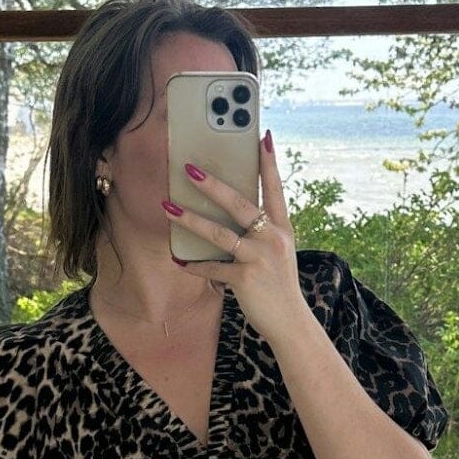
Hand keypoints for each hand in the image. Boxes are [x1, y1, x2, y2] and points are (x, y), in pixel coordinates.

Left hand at [161, 132, 309, 347]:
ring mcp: (259, 258)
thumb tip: (228, 217)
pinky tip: (178, 260)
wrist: (291, 322)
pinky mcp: (245, 279)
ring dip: (190, 220)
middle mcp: (271, 237)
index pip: (274, 188)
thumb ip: (260, 233)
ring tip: (168, 207)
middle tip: (189, 168)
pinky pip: (213, 268)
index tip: (262, 135)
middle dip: (213, 185)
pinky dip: (194, 265)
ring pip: (219, 233)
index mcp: (281, 227)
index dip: (268, 162)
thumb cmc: (279, 286)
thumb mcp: (278, 253)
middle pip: (239, 204)